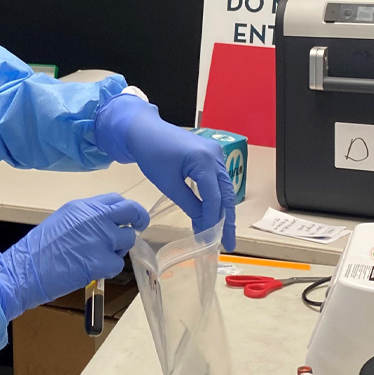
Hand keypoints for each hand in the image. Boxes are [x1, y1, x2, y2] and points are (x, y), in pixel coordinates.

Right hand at [0, 193, 148, 320]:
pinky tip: (92, 270)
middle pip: (131, 212)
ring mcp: (101, 239)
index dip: (125, 209)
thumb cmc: (38, 249)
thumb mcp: (63, 221)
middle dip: (139, 220)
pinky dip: (109, 269)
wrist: (25, 270)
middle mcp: (95, 218)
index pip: (116, 200)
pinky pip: (118, 264)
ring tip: (98, 257)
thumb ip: (86, 218)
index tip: (128, 217)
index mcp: (83, 207)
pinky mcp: (102, 261)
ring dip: (118, 250)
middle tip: (138, 228)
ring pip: (127, 241)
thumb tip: (107, 222)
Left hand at [94, 94, 236, 251]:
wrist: (145, 130)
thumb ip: (189, 204)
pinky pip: (219, 180)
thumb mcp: (168, 184)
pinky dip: (217, 197)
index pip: (214, 196)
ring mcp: (216, 153)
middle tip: (228, 244)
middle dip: (226, 220)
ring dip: (223, 210)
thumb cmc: (152, 154)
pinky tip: (215, 213)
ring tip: (223, 234)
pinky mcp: (212, 154)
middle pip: (226, 193)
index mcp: (204, 160)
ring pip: (225, 188)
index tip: (211, 240)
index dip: (213, 220)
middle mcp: (216, 155)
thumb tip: (204, 224)